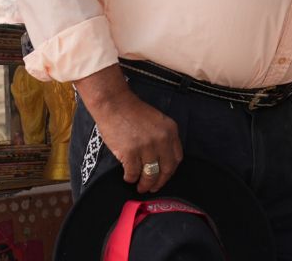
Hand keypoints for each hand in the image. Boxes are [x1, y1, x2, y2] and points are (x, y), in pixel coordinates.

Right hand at [76, 66, 182, 192]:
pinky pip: (133, 173)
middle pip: (166, 169)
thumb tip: (160, 160)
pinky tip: (128, 178)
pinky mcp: (130, 153)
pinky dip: (131, 178)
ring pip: (150, 174)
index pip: (177, 158)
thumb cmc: (132, 112)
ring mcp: (147, 147)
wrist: (114, 104)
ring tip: (140, 187)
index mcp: (171, 130)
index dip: (170, 171)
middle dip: (160, 182)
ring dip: (145, 184)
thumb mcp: (157, 121)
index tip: (164, 176)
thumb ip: (162, 138)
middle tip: (153, 188)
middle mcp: (162, 140)